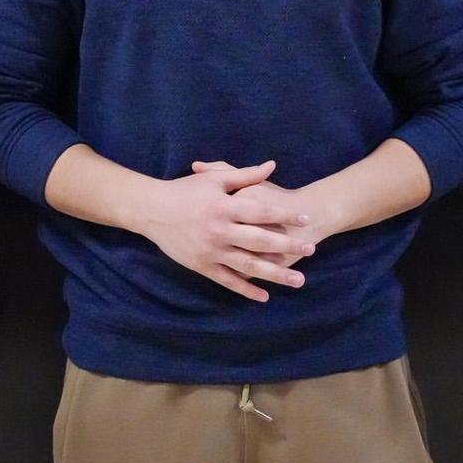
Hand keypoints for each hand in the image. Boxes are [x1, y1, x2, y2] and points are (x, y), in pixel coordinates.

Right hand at [133, 161, 315, 301]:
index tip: (306, 218)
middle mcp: (219, 230)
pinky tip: (265, 296)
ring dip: (275, 274)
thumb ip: (244, 174)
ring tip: (298, 280)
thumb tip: (272, 165)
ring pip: (248, 266)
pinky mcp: (202, 266)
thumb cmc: (185, 190)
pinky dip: (246, 290)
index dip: (285, 214)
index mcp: (224, 207)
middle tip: (310, 249)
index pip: (262, 211)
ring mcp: (211, 251)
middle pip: (260, 240)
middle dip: (288, 246)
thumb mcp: (214, 179)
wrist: (152, 210)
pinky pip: (228, 281)